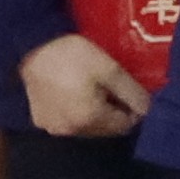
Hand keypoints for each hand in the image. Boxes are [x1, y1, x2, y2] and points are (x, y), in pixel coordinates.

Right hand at [17, 34, 150, 140]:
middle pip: (105, 129)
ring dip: (97, 113)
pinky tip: (77, 93)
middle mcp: (70, 130)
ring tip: (97, 89)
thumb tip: (147, 109)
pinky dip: (77, 112)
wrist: (32, 48)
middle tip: (114, 88)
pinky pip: (68, 122)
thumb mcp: (110, 69)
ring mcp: (52, 127)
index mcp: (88, 119)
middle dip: (115, 112)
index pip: (123, 125)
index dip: (133, 110)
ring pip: (87, 127)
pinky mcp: (40, 120)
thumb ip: (131, 92)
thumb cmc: (73, 57)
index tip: (133, 92)